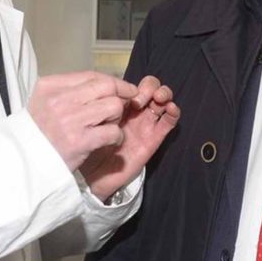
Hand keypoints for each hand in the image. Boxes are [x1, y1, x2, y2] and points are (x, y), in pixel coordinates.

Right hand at [27, 71, 139, 170]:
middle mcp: (59, 99)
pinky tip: (109, 141)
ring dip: (117, 117)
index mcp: (50, 86)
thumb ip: (70, 90)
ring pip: (113, 106)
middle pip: (106, 86)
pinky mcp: (80, 141)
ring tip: (108, 126)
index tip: (123, 90)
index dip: (113, 82)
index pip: (91, 75)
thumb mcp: (44, 101)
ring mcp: (70, 119)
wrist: (26, 162)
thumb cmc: (38, 132)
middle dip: (120, 96)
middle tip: (122, 107)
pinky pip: (113, 131)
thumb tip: (105, 85)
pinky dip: (117, 136)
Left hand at [80, 76, 179, 201]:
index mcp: (118, 105)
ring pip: (162, 100)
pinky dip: (174, 112)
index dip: (130, 84)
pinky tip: (170, 109)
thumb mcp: (88, 123)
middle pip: (150, 88)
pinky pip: (169, 122)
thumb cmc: (87, 147)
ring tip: (158, 99)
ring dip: (164, 94)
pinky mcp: (155, 138)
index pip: (131, 84)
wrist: (94, 176)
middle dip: (149, 87)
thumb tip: (101, 90)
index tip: (121, 93)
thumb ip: (97, 107)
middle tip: (138, 100)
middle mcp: (134, 111)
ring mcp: (146, 123)